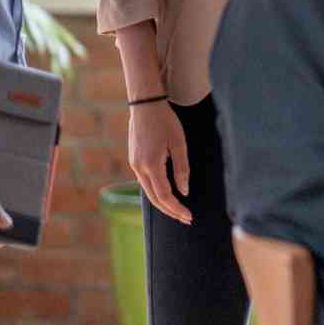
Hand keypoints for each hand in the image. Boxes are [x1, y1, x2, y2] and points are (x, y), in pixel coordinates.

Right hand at [128, 100, 192, 225]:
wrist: (145, 105)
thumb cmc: (166, 121)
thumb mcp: (179, 144)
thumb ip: (182, 169)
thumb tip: (184, 192)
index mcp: (151, 165)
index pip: (165, 196)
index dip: (177, 209)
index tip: (189, 217)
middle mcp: (139, 168)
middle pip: (154, 198)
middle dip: (171, 211)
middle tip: (186, 219)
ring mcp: (134, 164)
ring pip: (148, 191)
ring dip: (163, 203)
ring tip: (178, 210)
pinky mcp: (134, 160)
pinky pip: (145, 182)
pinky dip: (156, 191)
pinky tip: (167, 194)